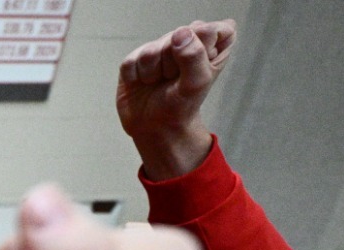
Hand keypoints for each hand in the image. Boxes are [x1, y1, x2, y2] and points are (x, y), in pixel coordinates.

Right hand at [116, 20, 232, 179]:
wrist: (155, 125)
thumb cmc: (182, 105)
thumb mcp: (197, 84)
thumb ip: (194, 57)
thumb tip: (180, 33)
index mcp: (212, 43)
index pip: (211, 29)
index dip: (202, 47)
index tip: (199, 67)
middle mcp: (186, 39)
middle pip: (177, 36)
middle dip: (175, 62)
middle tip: (177, 79)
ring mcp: (160, 46)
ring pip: (152, 49)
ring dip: (155, 73)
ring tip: (160, 82)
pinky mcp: (136, 57)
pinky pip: (132, 61)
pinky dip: (137, 77)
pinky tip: (144, 83)